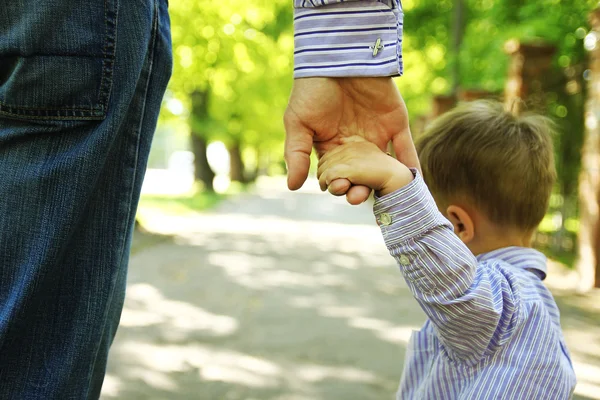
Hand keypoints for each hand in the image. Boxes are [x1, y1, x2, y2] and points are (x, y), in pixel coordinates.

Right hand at [284, 77, 418, 204]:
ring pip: (384, 169)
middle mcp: (355, 147)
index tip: (338, 188)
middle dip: (360, 190)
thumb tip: (292, 186)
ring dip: (387, 185)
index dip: (338, 185)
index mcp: (331, 148)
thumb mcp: (297, 122)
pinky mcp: (396, 125)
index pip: (337, 176)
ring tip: (387, 198)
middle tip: (358, 196)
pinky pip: (406, 149)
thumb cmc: (312, 89)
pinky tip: (415, 184)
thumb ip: (297, 153)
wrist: (338, 57)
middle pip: (361, 177)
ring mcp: (377, 137)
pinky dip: (412, 166)